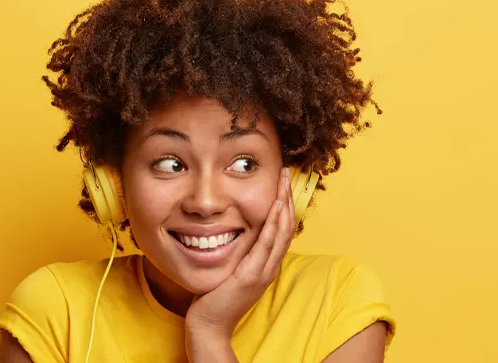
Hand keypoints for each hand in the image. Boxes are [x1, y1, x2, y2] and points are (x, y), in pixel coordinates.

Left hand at [186, 168, 296, 336]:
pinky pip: (267, 246)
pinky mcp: (252, 276)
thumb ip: (236, 252)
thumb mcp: (230, 269)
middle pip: (287, 226)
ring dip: (284, 204)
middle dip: (287, 197)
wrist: (209, 325)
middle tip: (286, 173)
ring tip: (283, 182)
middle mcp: (269, 266)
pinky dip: (273, 225)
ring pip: (281, 232)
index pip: (281, 229)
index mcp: (266, 264)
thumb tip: (231, 231)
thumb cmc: (215, 298)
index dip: (284, 204)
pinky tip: (275, 207)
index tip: (281, 182)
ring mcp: (263, 272)